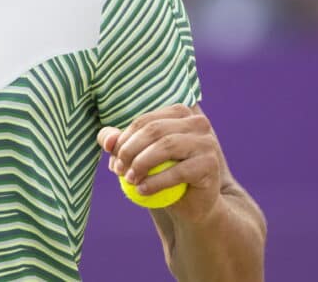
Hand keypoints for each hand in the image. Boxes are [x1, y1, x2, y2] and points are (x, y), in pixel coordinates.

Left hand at [97, 104, 224, 223]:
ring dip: (141, 164)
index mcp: (180, 113)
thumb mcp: (139, 157)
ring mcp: (207, 142)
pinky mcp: (210, 164)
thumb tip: (107, 141)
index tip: (113, 160)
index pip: (145, 121)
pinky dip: (156, 181)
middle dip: (130, 150)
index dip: (124, 140)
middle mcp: (197, 122)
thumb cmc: (164, 176)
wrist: (193, 204)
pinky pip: (179, 171)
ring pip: (167, 145)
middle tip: (118, 171)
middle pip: (154, 130)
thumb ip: (120, 145)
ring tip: (129, 180)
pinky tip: (142, 190)